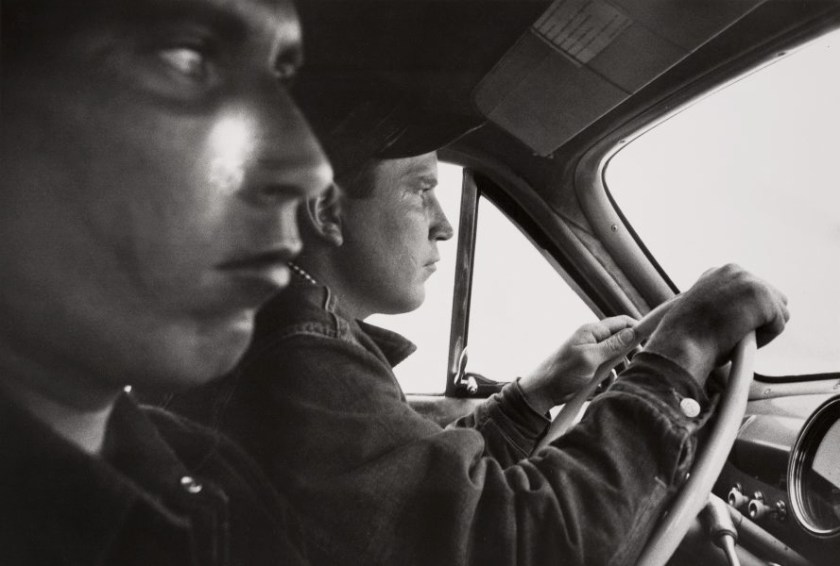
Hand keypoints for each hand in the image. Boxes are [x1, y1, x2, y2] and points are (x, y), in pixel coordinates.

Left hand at [519, 315, 638, 413]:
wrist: (543, 391)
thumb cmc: (563, 372)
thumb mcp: (590, 358)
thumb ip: (612, 345)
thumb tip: (634, 332)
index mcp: (592, 331)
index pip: (622, 322)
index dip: (638, 328)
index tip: (651, 340)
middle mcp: (593, 339)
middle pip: (622, 340)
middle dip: (629, 354)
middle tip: (633, 366)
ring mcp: (592, 353)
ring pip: (616, 357)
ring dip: (619, 368)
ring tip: (616, 379)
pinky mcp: (590, 368)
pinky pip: (607, 370)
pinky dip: (609, 378)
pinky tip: (605, 386)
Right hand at [646, 264, 788, 384]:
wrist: (680, 341)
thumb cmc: (683, 336)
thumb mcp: (700, 311)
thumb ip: (720, 306)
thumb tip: (735, 319)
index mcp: (718, 273)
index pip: (748, 290)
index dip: (744, 312)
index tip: (731, 328)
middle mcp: (735, 271)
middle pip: (768, 295)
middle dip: (759, 317)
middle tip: (739, 336)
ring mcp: (750, 281)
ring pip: (777, 311)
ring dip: (762, 328)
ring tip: (737, 339)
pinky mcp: (763, 298)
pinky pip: (778, 325)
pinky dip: (764, 340)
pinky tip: (739, 341)